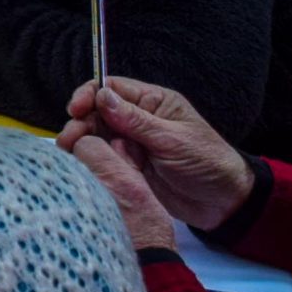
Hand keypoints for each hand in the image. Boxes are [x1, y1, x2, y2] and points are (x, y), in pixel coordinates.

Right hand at [58, 76, 259, 234]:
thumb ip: (136, 120)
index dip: (90, 94)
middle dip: (80, 122)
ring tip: (71, 153)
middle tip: (69, 139)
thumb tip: (101, 96)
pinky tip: (81, 166)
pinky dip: (91, 160)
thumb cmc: (207, 162)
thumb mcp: (173, 140)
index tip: (75, 108)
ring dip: (82, 142)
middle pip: (97, 112)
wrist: (222, 202)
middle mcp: (138, 119)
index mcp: (153, 102)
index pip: (112, 88)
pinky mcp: (128, 166)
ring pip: (96, 136)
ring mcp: (132, 143)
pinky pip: (103, 158)